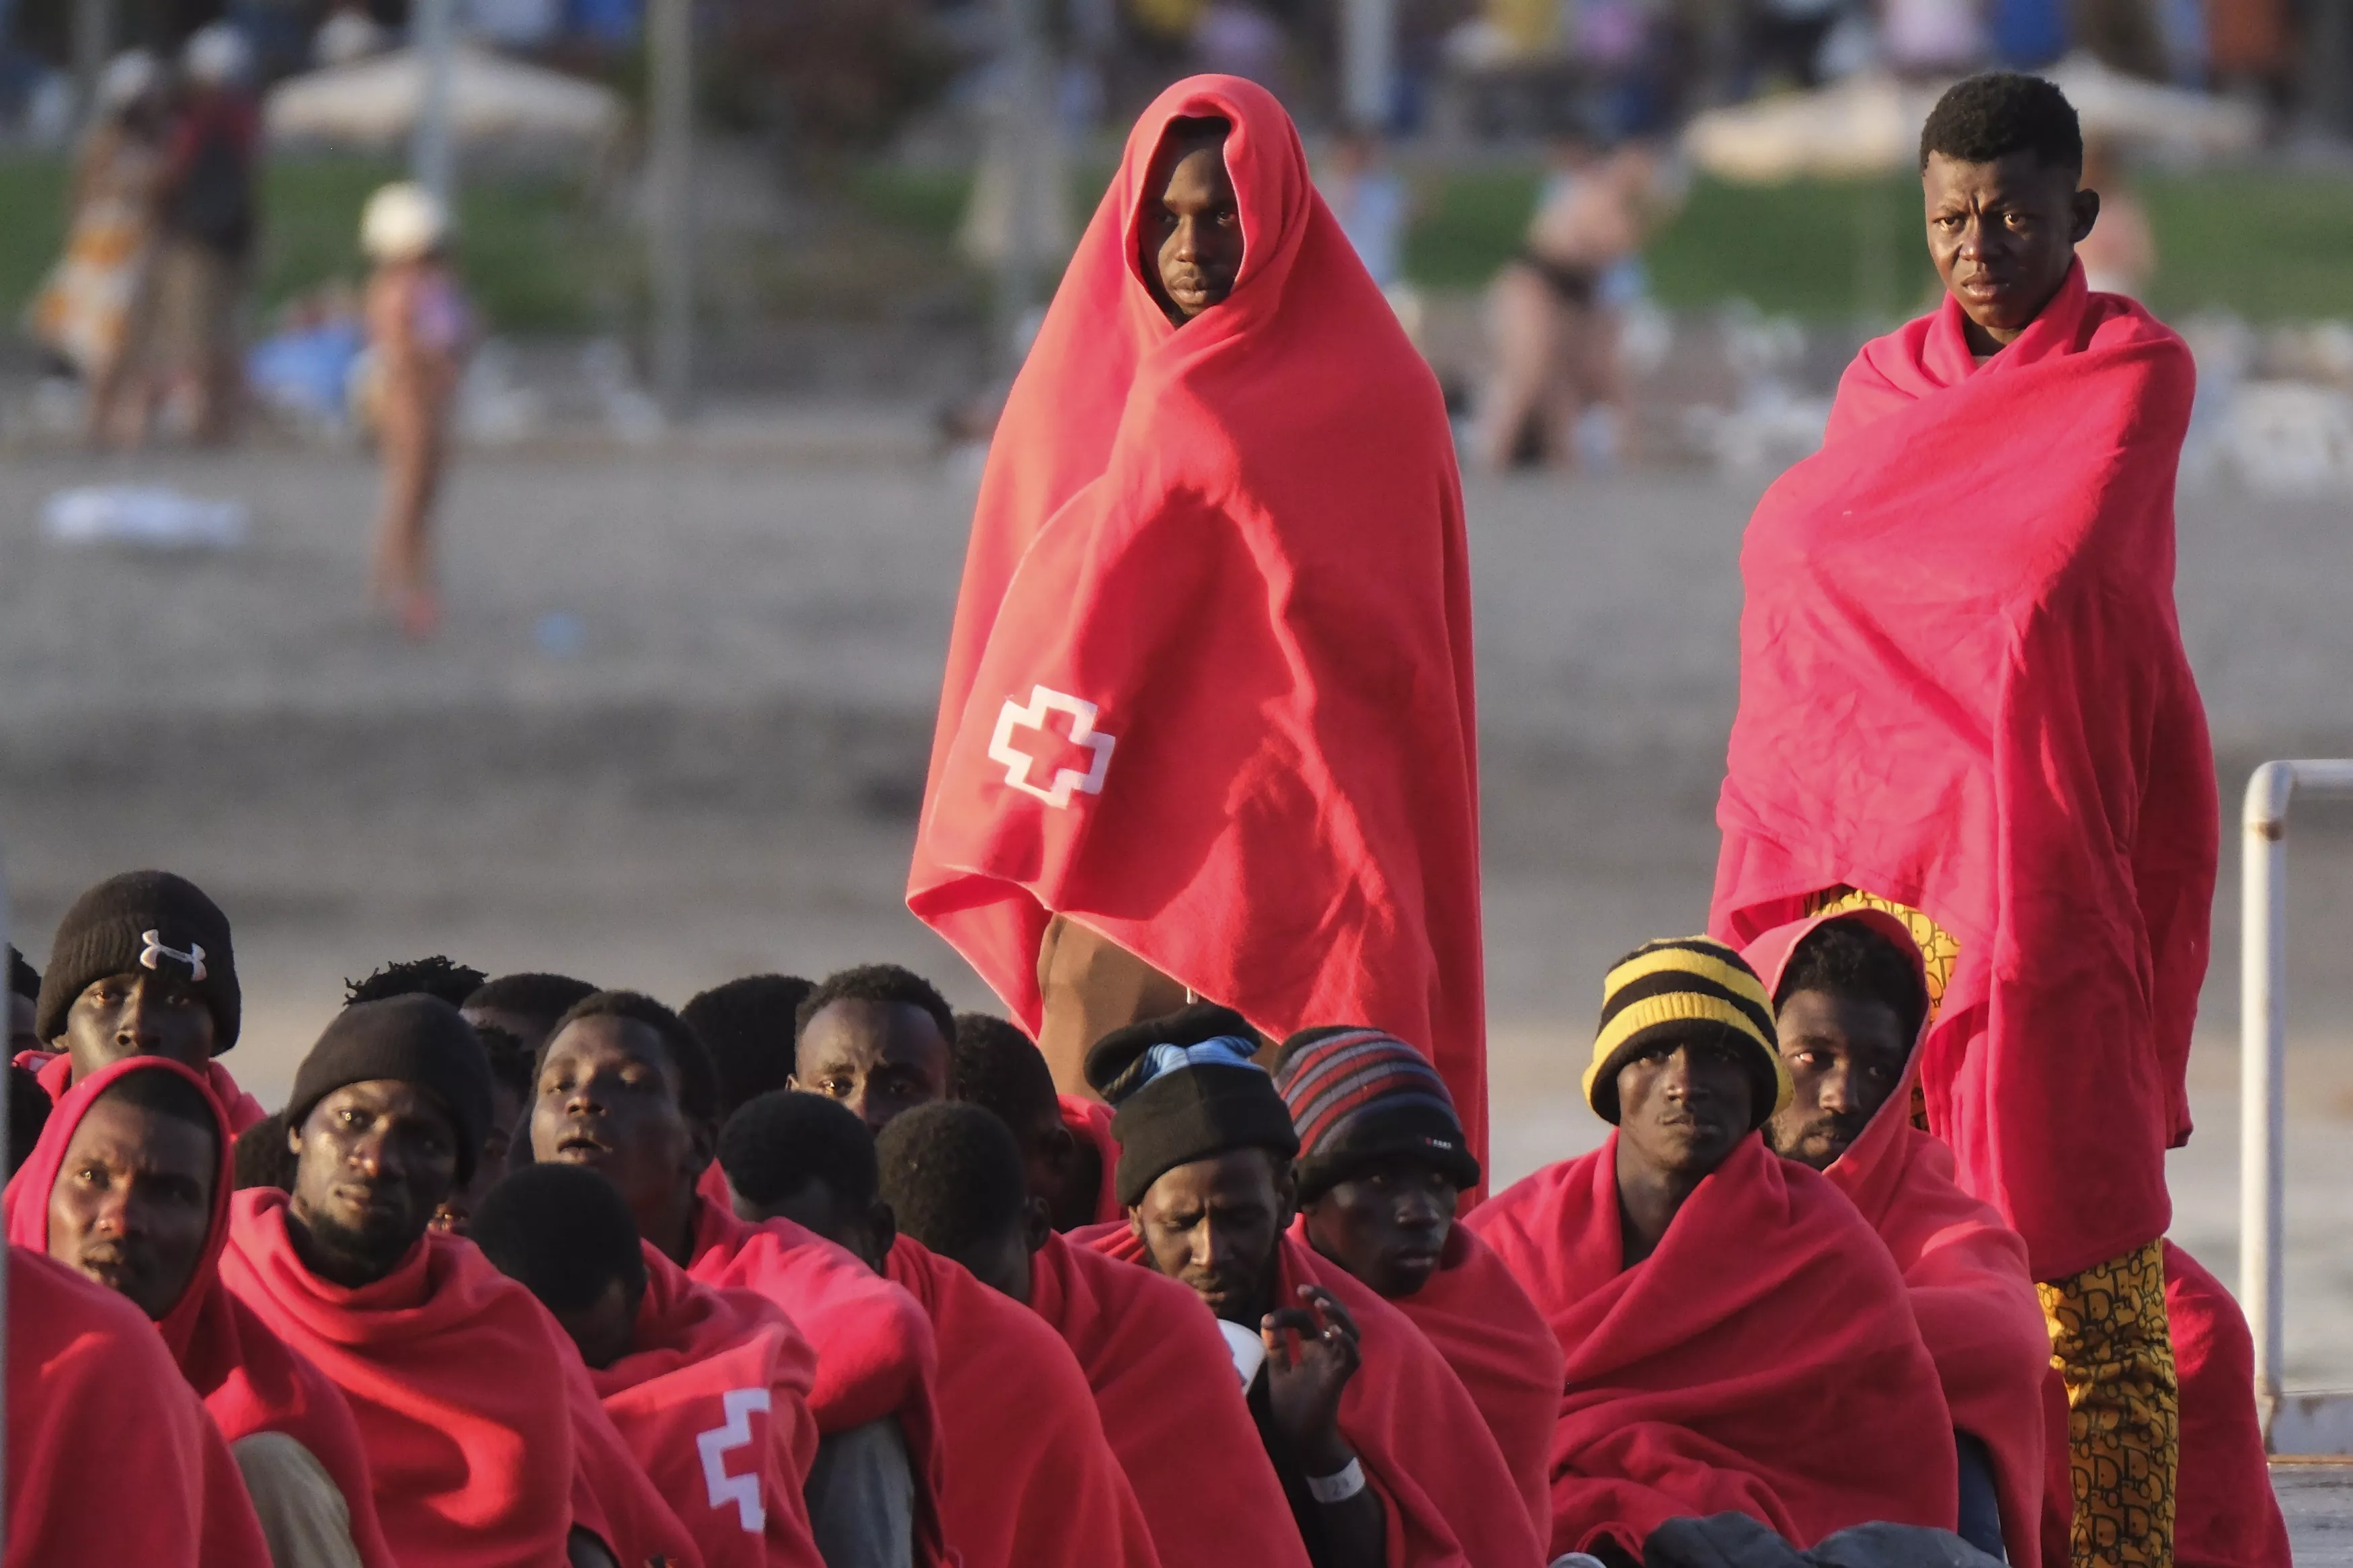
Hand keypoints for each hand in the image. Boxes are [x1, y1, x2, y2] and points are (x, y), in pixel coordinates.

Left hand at [1263, 1284, 1362, 1469]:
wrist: (1299, 1441)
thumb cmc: (1291, 1409)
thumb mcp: (1279, 1373)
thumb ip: (1276, 1348)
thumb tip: (1267, 1320)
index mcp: (1312, 1349)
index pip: (1306, 1319)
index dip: (1288, 1313)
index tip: (1267, 1320)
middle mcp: (1327, 1352)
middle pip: (1334, 1316)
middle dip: (1323, 1297)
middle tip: (1304, 1288)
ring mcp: (1336, 1364)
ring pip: (1349, 1331)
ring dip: (1338, 1314)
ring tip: (1321, 1304)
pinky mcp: (1339, 1379)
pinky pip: (1351, 1357)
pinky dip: (1345, 1342)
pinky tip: (1333, 1332)